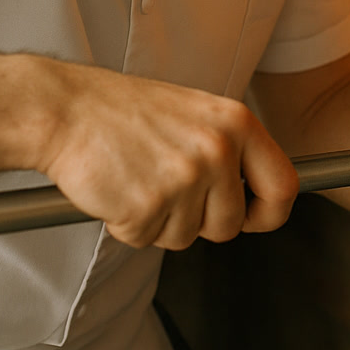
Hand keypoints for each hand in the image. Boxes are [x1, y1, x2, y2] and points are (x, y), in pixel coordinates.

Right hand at [35, 61, 297, 249]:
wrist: (67, 109)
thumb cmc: (126, 112)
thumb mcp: (198, 115)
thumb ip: (231, 150)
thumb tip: (256, 193)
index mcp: (237, 124)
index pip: (283, 186)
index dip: (271, 213)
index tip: (255, 219)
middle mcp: (218, 150)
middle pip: (230, 224)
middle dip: (200, 222)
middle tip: (168, 191)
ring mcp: (184, 178)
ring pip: (186, 237)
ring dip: (160, 222)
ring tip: (140, 180)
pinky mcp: (148, 205)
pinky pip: (146, 240)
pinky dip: (129, 226)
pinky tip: (119, 190)